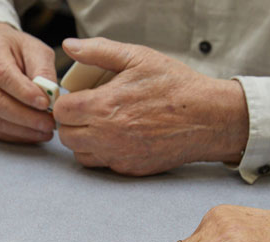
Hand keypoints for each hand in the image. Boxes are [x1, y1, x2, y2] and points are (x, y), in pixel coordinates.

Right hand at [0, 22, 56, 142]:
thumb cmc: (15, 50)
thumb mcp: (33, 49)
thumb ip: (42, 69)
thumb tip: (51, 96)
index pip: (1, 74)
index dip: (23, 92)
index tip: (45, 104)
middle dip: (24, 116)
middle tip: (48, 123)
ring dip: (19, 129)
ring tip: (44, 131)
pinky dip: (12, 135)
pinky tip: (31, 134)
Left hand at [53, 38, 247, 174]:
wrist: (207, 118)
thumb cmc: (174, 85)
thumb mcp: (138, 57)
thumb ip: (99, 51)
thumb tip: (69, 45)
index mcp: (104, 106)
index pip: (62, 111)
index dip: (66, 102)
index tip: (77, 97)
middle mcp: (107, 136)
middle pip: (66, 136)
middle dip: (72, 122)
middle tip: (88, 110)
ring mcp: (118, 155)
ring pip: (80, 154)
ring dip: (83, 140)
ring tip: (100, 124)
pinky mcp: (129, 169)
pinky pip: (102, 164)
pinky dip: (103, 152)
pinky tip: (117, 137)